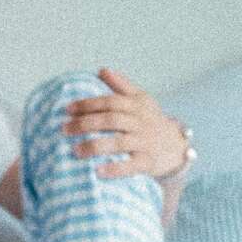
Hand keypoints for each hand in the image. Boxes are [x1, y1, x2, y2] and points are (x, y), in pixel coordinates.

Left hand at [63, 68, 187, 178]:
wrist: (177, 147)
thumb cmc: (151, 122)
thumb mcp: (141, 101)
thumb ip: (122, 86)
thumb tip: (102, 70)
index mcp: (136, 106)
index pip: (111, 102)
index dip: (88, 104)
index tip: (67, 109)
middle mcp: (141, 123)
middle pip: (111, 120)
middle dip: (86, 124)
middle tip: (64, 129)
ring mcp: (145, 143)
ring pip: (119, 142)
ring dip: (96, 146)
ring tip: (75, 151)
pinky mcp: (148, 162)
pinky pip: (131, 166)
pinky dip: (114, 169)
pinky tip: (97, 171)